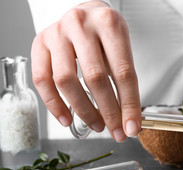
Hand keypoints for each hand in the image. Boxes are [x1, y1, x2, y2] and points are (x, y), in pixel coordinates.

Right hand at [31, 1, 140, 141]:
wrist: (85, 13)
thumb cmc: (105, 33)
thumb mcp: (122, 47)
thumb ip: (124, 79)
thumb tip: (129, 119)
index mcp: (109, 24)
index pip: (123, 72)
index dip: (129, 104)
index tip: (131, 127)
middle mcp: (81, 25)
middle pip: (95, 77)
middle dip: (108, 112)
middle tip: (116, 131)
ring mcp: (57, 33)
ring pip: (66, 81)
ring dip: (83, 110)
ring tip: (97, 125)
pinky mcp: (40, 43)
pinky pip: (42, 80)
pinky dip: (54, 105)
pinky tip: (67, 119)